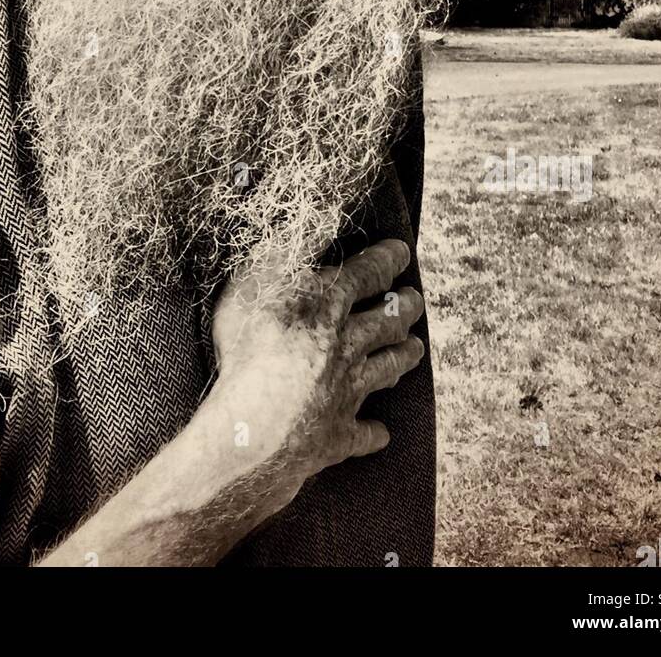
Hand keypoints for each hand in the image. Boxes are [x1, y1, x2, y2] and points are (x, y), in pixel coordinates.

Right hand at [205, 238, 424, 511]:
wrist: (251, 430)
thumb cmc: (245, 349)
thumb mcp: (252, 285)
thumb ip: (279, 255)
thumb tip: (310, 226)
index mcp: (329, 304)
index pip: (368, 272)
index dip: (387, 259)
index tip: (401, 252)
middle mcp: (348, 345)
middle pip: (388, 321)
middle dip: (406, 306)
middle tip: (415, 299)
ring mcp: (347, 391)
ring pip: (387, 369)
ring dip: (404, 357)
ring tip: (415, 348)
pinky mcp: (339, 434)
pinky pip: (364, 434)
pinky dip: (373, 432)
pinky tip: (379, 433)